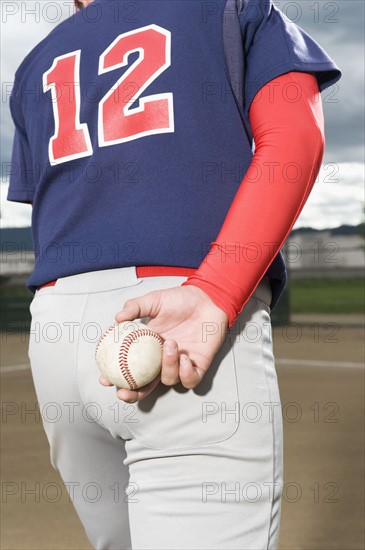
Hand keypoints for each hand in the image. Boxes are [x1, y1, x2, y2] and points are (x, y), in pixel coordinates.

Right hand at [99, 285, 228, 402]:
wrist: (207, 299)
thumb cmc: (180, 300)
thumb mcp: (154, 300)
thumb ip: (135, 307)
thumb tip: (117, 318)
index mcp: (147, 348)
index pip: (129, 368)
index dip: (116, 378)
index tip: (104, 379)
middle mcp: (161, 360)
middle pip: (144, 386)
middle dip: (133, 394)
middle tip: (125, 392)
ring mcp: (179, 364)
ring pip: (168, 380)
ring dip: (167, 366)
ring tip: (170, 344)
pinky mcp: (198, 366)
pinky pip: (190, 380)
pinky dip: (185, 373)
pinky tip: (184, 358)